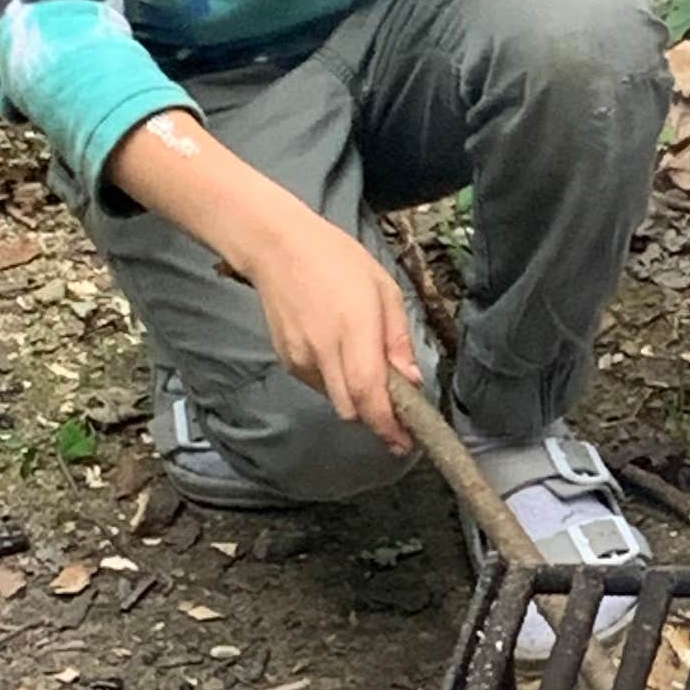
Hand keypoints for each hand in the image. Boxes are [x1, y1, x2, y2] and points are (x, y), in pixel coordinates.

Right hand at [242, 200, 421, 451]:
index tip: (405, 442)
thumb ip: (398, 340)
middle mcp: (323, 351)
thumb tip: (411, 381)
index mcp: (353, 331)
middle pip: (352, 410)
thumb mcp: (385, 290)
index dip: (387, 425)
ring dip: (357, 397)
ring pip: (336, 401)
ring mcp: (300, 359)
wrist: (277, 248)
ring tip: (365, 365)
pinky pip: (319, 386)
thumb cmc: (338, 261)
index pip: (369, 395)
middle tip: (397, 412)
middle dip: (377, 417)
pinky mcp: (287, 360)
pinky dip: (336, 382)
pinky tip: (339, 352)